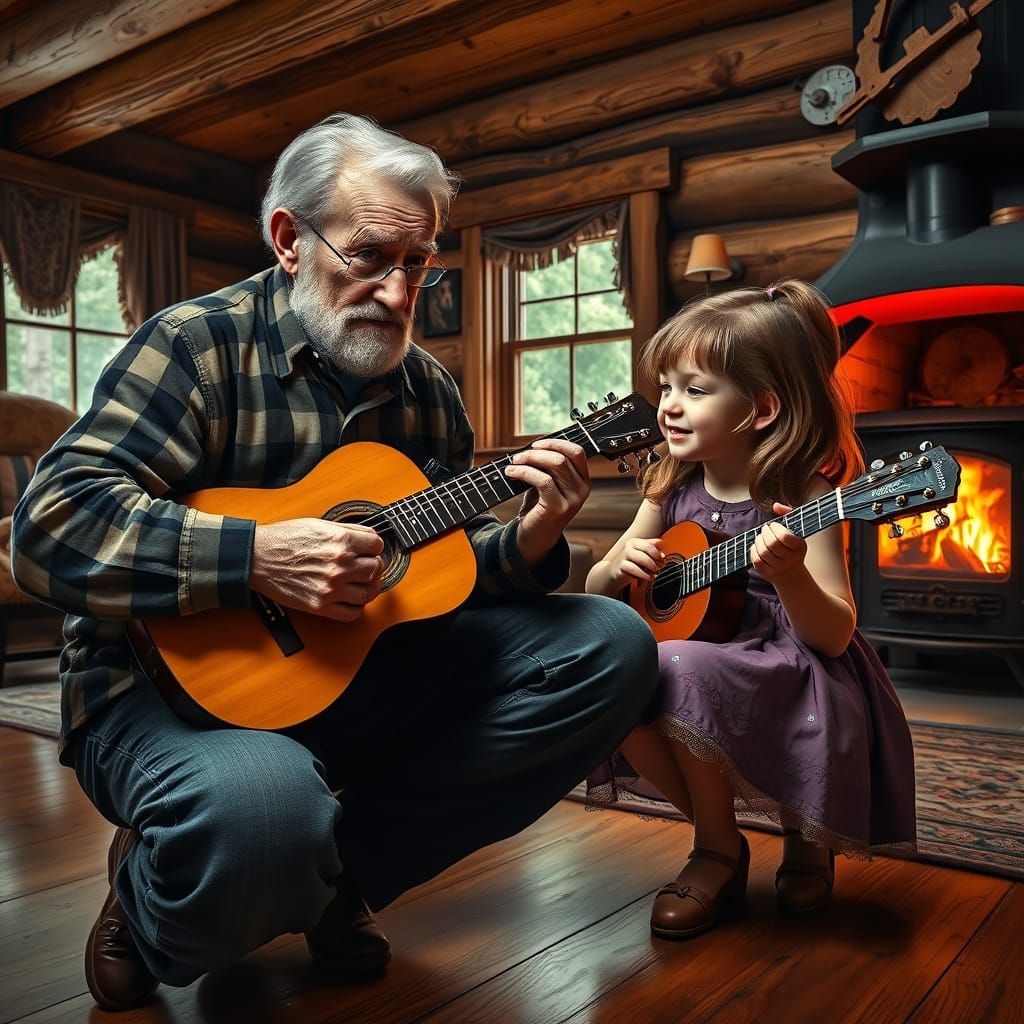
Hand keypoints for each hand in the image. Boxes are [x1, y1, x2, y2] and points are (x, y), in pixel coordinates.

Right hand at [250, 518, 384, 620]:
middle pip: (376, 568)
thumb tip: (368, 537)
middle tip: (366, 565)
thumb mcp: (319, 524)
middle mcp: (340, 565)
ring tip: (361, 582)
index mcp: (341, 541)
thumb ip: (347, 530)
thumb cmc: (284, 540)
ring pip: (369, 592)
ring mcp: (332, 587)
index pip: (378, 546)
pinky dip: (357, 607)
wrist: (258, 558)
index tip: (369, 550)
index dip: (374, 547)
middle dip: (373, 565)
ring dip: (368, 587)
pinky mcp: (321, 605)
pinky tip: (351, 599)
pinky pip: (353, 613)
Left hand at [504, 437, 589, 565]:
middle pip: (563, 457)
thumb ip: (547, 467)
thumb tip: (533, 447)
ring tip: (513, 463)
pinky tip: (512, 473)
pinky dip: (524, 472)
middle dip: (537, 452)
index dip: (556, 443)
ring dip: (529, 459)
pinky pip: (542, 480)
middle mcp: (581, 490)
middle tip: (519, 455)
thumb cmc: (540, 508)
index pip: (576, 452)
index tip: (536, 444)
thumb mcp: (548, 483)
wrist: (534, 537)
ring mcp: (572, 500)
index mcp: (582, 480)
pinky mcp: (558, 508)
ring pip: (555, 465)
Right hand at [606, 537, 663, 587]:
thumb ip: (651, 548)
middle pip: (647, 549)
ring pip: (641, 558)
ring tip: (655, 573)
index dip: (658, 553)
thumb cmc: (631, 563)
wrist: (616, 572)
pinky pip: (634, 569)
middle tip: (659, 567)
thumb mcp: (642, 555)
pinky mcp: (620, 566)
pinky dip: (643, 574)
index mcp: (635, 542)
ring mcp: (623, 556)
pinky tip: (648, 577)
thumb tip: (662, 546)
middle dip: (655, 559)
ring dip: (650, 567)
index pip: (650, 544)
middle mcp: (628, 547)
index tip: (662, 560)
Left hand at [749, 502, 806, 582]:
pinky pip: (757, 560)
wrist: (791, 573)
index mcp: (800, 547)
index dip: (775, 528)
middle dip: (765, 533)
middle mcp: (792, 559)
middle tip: (764, 529)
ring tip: (760, 537)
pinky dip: (754, 551)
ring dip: (758, 541)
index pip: (784, 537)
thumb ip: (787, 513)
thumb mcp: (795, 530)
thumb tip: (775, 505)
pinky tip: (757, 546)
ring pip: (763, 552)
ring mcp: (780, 568)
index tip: (773, 524)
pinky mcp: (768, 574)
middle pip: (772, 544)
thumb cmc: (791, 546)